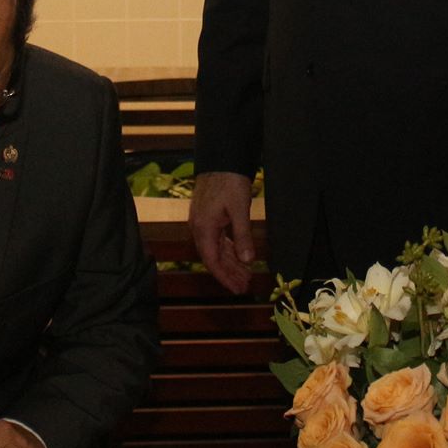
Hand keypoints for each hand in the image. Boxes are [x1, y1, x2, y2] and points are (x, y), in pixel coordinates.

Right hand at [190, 171, 255, 293]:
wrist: (221, 158)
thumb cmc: (229, 182)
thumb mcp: (239, 209)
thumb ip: (242, 236)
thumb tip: (247, 260)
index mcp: (204, 228)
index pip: (212, 261)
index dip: (225, 277)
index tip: (237, 289)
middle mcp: (199, 228)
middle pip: (214, 258)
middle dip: (229, 273)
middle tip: (245, 286)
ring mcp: (203, 222)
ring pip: (216, 249)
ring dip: (230, 262)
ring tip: (245, 274)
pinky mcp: (208, 216)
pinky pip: (218, 239)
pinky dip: (229, 249)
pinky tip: (239, 256)